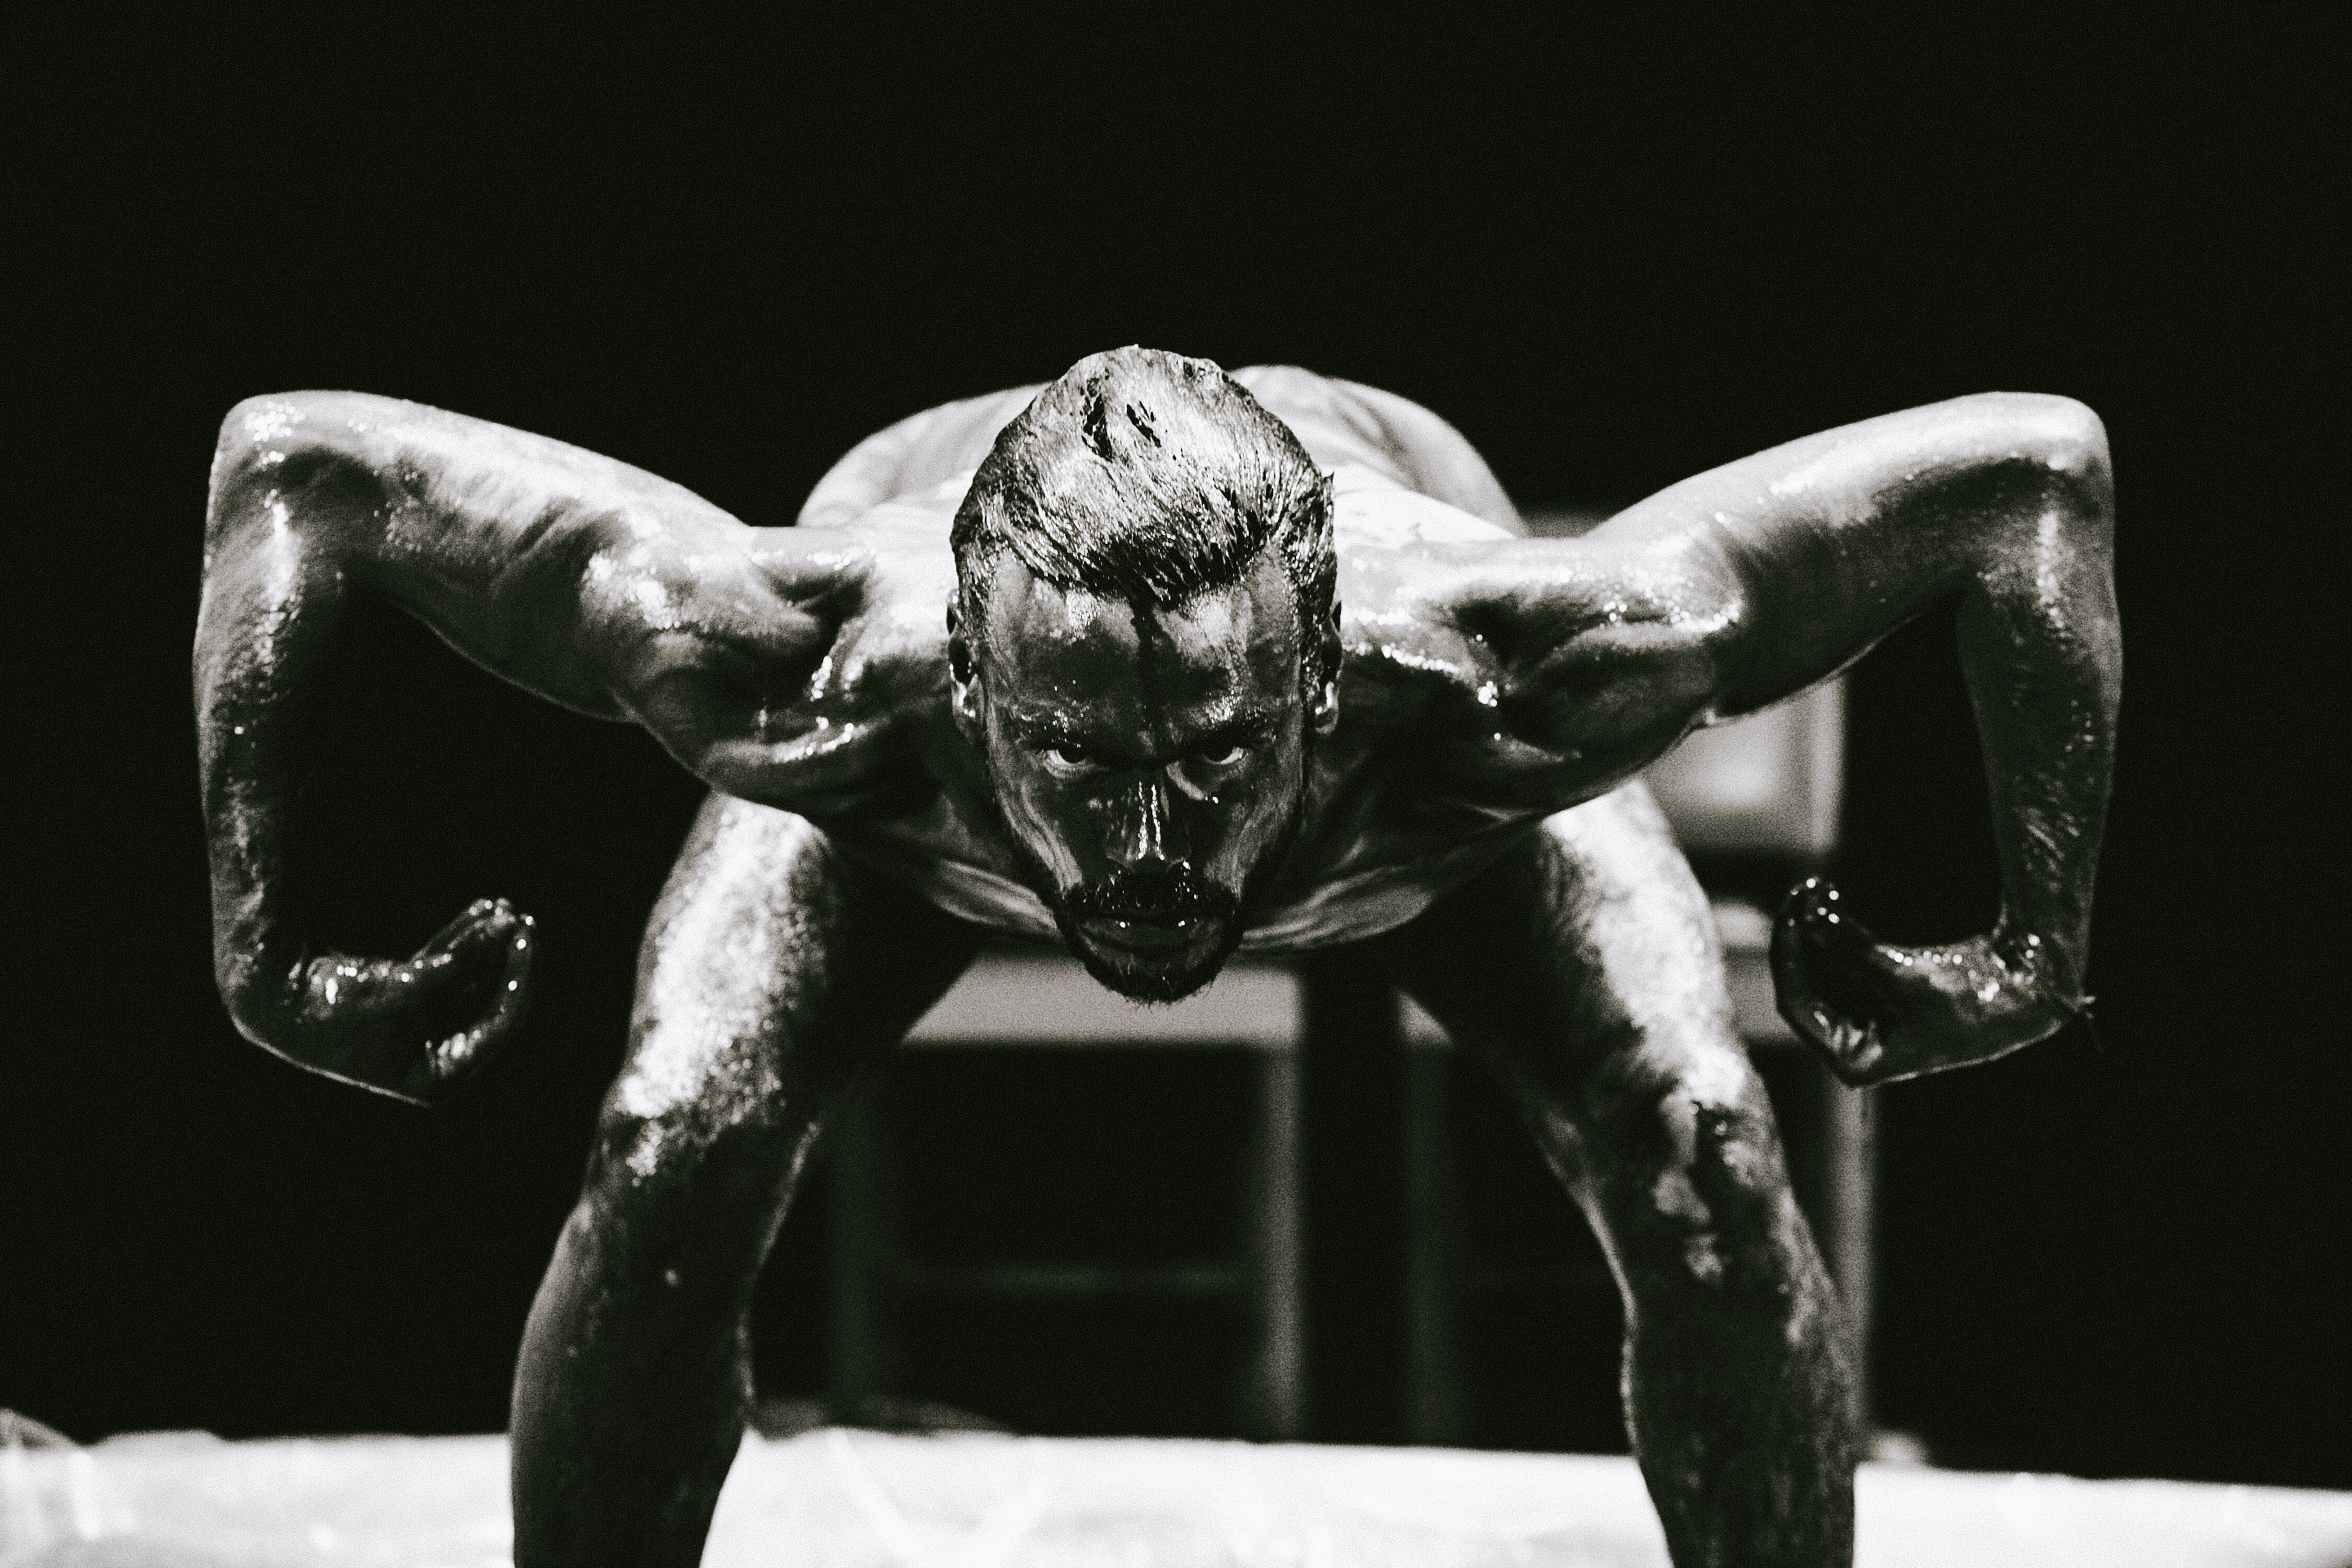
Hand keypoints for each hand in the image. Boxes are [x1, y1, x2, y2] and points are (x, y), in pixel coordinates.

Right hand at [242, 899, 536, 1105]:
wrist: (268, 990)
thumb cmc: (337, 1000)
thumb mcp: (408, 985)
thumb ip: (461, 959)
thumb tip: (508, 926)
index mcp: (435, 1080)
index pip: (498, 1026)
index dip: (518, 979)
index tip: (528, 939)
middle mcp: (430, 1060)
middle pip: (486, 1002)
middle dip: (504, 958)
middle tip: (524, 921)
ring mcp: (415, 1031)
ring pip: (464, 983)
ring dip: (482, 944)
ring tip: (503, 908)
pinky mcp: (399, 1003)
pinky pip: (440, 973)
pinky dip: (457, 943)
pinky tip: (480, 913)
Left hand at [1770, 878, 2079, 1086]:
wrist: (2026, 987)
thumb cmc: (1970, 995)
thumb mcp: (1904, 972)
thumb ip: (1849, 947)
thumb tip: (1806, 915)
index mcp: (1856, 1060)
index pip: (1798, 1006)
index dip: (1788, 958)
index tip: (1791, 915)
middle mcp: (1856, 1046)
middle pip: (1806, 986)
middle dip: (1802, 938)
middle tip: (1803, 892)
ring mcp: (1866, 1022)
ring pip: (1822, 972)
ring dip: (1818, 932)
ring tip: (1819, 889)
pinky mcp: (1880, 999)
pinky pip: (1842, 965)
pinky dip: (1838, 936)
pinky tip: (1832, 902)